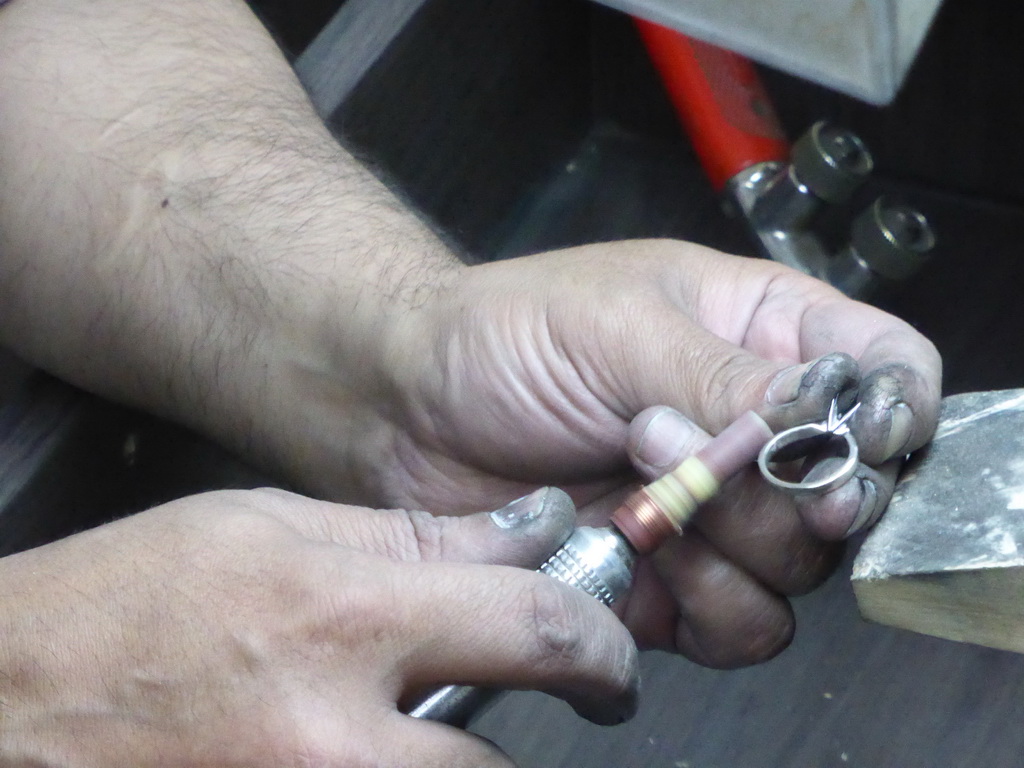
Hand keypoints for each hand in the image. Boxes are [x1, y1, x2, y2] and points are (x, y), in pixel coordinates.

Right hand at [0, 488, 636, 765]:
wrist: (14, 706)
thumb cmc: (131, 599)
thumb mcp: (265, 525)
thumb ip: (407, 537)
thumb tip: (524, 533)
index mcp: (340, 619)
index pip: (530, 629)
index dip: (594, 638)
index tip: (603, 646)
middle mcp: (337, 739)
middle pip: (508, 759)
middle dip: (552, 722)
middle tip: (571, 692)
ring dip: (471, 759)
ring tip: (432, 711)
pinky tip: (376, 738)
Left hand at [291, 240, 939, 666]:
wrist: (407, 409)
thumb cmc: (503, 336)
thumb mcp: (618, 326)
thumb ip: (726, 381)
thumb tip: (829, 434)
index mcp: (761, 336)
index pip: (888, 373)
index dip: (892, 413)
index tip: (854, 440)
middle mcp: (754, 431)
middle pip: (854, 491)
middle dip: (778, 484)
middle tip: (672, 441)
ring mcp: (718, 512)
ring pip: (799, 570)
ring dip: (728, 542)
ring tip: (634, 485)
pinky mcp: (673, 580)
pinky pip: (741, 626)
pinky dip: (702, 605)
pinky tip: (634, 552)